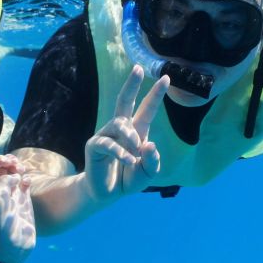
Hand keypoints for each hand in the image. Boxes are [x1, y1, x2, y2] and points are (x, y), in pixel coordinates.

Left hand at [0, 154, 34, 262]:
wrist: (15, 243)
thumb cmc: (4, 224)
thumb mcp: (0, 202)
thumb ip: (5, 184)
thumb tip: (14, 175)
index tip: (7, 161)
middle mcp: (2, 189)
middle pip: (3, 167)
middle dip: (10, 162)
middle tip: (16, 166)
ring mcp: (14, 194)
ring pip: (14, 173)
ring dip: (19, 168)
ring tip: (22, 171)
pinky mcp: (25, 199)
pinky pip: (25, 183)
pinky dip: (26, 178)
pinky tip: (27, 183)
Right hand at [83, 65, 168, 200]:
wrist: (108, 194)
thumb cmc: (129, 179)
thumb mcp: (148, 173)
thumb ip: (152, 161)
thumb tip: (149, 144)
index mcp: (136, 131)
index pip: (147, 109)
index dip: (156, 94)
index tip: (167, 78)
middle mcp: (120, 129)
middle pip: (124, 101)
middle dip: (131, 84)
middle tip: (138, 68)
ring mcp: (106, 135)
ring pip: (120, 124)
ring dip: (131, 137)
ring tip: (136, 151)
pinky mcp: (94, 146)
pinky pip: (108, 143)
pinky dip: (121, 152)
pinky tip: (129, 160)